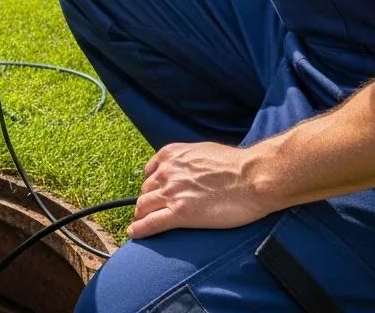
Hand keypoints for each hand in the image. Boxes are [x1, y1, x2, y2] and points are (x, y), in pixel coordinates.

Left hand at [128, 141, 271, 238]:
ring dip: (140, 216)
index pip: (150, 173)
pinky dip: (140, 229)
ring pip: (144, 206)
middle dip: (145, 202)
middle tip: (146, 212)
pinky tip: (134, 233)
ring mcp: (171, 193)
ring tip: (139, 224)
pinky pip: (152, 223)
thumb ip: (188, 160)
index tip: (153, 194)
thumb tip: (189, 168)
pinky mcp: (180, 213)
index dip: (151, 186)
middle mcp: (166, 172)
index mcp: (170, 155)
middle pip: (145, 191)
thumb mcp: (202, 151)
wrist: (251, 177)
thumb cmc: (235, 164)